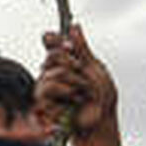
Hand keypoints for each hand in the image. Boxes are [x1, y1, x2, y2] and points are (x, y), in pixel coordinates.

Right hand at [35, 23, 121, 145]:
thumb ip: (81, 47)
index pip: (51, 43)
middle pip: (51, 56)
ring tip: (80, 94)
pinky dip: (65, 95)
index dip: (57, 42)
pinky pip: (47, 90)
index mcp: (65, 61)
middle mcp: (53, 72)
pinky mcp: (43, 102)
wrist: (101, 119)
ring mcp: (47, 86)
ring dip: (72, 84)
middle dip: (71, 65)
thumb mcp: (95, 67)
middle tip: (83, 76)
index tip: (69, 47)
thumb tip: (74, 26)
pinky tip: (72, 102)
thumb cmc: (102, 96)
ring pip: (50, 74)